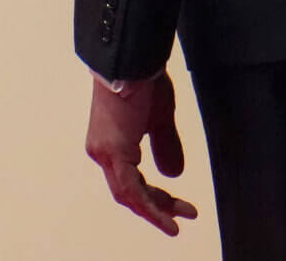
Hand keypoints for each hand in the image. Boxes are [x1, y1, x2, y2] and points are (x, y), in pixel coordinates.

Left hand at [86, 70, 199, 236]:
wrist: (133, 60)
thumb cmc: (144, 80)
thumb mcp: (160, 118)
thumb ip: (165, 146)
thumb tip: (174, 174)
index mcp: (112, 143)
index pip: (132, 180)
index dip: (155, 196)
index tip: (179, 206)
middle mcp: (102, 151)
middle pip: (129, 192)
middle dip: (158, 206)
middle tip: (183, 216)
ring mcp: (105, 152)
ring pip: (128, 195)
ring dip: (154, 211)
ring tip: (175, 224)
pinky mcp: (113, 151)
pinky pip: (130, 189)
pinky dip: (148, 205)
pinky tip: (165, 216)